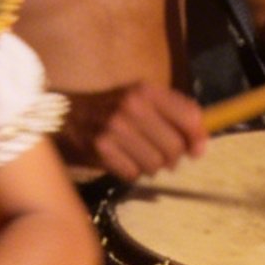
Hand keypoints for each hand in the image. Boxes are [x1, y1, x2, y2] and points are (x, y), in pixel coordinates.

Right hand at [62, 83, 207, 181]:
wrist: (64, 116)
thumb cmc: (110, 110)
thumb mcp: (141, 99)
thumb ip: (174, 115)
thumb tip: (201, 146)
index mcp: (146, 91)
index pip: (190, 117)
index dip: (197, 138)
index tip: (195, 149)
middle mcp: (132, 107)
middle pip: (175, 148)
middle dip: (171, 158)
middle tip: (158, 154)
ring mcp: (115, 128)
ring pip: (156, 165)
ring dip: (150, 166)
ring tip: (136, 155)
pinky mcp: (101, 148)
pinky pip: (133, 174)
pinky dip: (130, 172)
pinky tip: (120, 160)